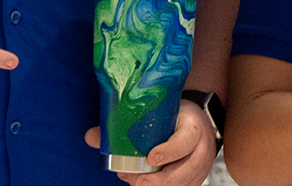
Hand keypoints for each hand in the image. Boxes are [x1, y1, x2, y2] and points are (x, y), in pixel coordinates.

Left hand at [83, 100, 216, 185]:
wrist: (199, 126)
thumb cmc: (177, 119)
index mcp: (193, 129)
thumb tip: (91, 136)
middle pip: (184, 171)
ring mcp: (200, 170)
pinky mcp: (194, 181)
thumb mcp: (159, 113)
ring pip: (181, 184)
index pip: (185, 141)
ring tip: (136, 182)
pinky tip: (144, 183)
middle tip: (139, 181)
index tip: (151, 158)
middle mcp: (201, 151)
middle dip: (159, 180)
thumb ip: (126, 123)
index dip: (169, 151)